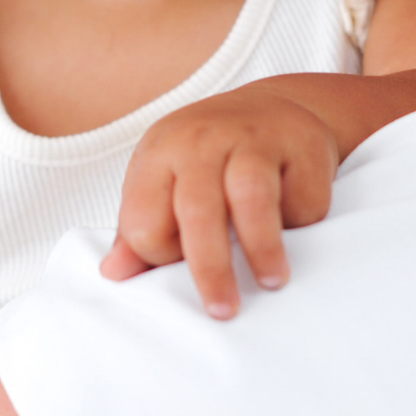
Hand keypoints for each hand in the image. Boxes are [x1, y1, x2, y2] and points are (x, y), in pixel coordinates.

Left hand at [97, 84, 338, 319]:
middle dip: (209, 268)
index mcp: (159, 153)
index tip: (176, 271)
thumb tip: (114, 274)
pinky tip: (298, 232)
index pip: (144, 218)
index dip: (160, 253)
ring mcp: (253, 138)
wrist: (274, 106)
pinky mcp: (301, 144)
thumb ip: (140, 226)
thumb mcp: (164, 179)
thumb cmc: (209, 156)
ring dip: (261, 247)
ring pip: (250, 197)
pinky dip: (301, 223)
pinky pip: (301, 198)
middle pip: (197, 209)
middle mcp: (202, 140)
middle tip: (222, 309)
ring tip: (271, 281)